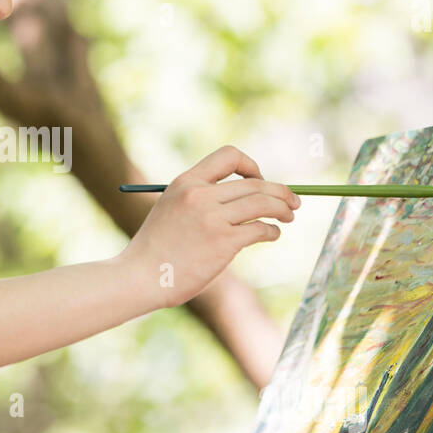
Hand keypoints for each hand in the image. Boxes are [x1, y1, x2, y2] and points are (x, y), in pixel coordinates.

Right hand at [118, 144, 300, 308]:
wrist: (140, 276)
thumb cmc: (156, 248)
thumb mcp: (171, 208)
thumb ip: (199, 198)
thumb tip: (243, 196)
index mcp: (185, 182)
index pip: (228, 156)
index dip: (251, 165)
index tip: (258, 180)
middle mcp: (199, 195)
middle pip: (254, 183)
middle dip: (280, 191)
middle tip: (293, 201)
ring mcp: (212, 218)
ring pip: (263, 203)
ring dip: (283, 208)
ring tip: (289, 216)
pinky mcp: (223, 242)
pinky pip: (260, 229)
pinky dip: (272, 231)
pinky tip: (272, 234)